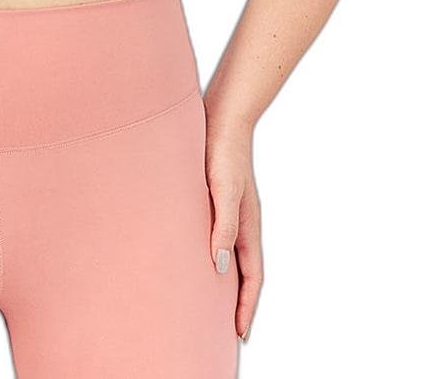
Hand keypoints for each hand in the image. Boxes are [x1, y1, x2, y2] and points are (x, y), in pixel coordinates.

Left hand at [202, 101, 262, 341]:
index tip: (240, 335)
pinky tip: (197, 255)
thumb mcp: (223, 190)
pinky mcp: (216, 197)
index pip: (252, 277)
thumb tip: (219, 267)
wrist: (221, 114)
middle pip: (244, 271)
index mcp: (248, 225)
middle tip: (228, 329)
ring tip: (211, 302)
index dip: (246, 306)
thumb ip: (224, 226)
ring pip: (231, 254)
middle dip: (238, 301)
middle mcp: (242, 222)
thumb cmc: (222, 150)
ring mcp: (231, 210)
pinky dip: (214, 254)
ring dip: (226, 280)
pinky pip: (219, 235)